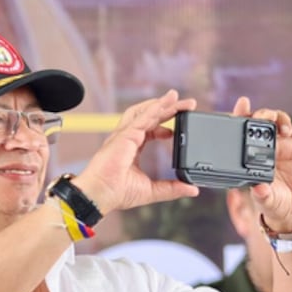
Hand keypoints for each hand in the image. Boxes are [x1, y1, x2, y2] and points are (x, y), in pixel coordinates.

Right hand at [71, 89, 200, 214]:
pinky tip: (165, 103)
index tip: (175, 130)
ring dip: (160, 103)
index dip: (163, 127)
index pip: (149, 130)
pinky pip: (141, 118)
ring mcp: (124, 135)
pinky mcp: (124, 136)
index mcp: (131, 149)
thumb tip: (192, 189)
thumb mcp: (151, 190)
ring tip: (176, 96)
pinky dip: (154, 109)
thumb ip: (172, 188)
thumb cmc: (115, 193)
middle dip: (168, 108)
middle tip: (188, 104)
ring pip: (143, 112)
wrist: (99, 195)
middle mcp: (126, 139)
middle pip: (149, 116)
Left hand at [231, 97, 291, 231]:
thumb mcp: (266, 201)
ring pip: (281, 122)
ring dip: (282, 119)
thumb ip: (262, 195)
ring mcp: (282, 145)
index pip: (242, 132)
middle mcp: (264, 147)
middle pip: (262, 121)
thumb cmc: (273, 203)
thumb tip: (259, 188)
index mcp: (249, 156)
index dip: (240, 115)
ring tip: (285, 129)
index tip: (242, 104)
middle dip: (263, 114)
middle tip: (264, 118)